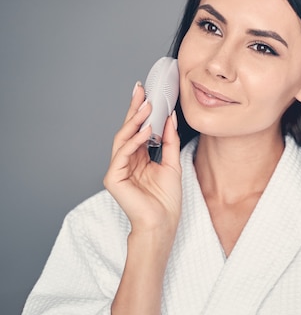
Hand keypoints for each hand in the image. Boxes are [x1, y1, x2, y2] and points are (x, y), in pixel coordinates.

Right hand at [103, 82, 181, 237]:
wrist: (163, 223)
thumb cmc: (166, 200)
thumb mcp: (172, 163)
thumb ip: (170, 141)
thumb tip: (170, 118)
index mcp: (139, 158)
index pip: (138, 130)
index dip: (141, 112)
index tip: (147, 94)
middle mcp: (126, 161)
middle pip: (127, 130)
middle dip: (134, 110)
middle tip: (140, 91)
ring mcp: (118, 169)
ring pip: (122, 139)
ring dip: (134, 121)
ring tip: (146, 107)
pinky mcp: (113, 178)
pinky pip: (122, 154)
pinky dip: (134, 141)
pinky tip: (144, 130)